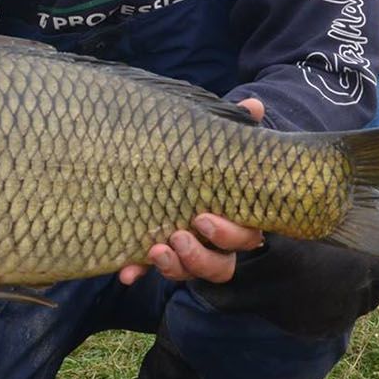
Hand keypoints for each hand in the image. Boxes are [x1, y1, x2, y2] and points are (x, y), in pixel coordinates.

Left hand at [118, 97, 266, 286]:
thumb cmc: (208, 159)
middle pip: (220, 266)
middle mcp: (216, 245)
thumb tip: (254, 105)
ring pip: (190, 273)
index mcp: (237, 219)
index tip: (203, 217)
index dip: (228, 234)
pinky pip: (150, 271)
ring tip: (156, 249)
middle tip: (180, 235)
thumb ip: (237, 129)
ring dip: (175, 267)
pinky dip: (138, 272)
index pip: (245, 238)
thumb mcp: (220, 145)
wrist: (177, 165)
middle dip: (199, 256)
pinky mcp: (160, 254)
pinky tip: (125, 272)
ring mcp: (188, 253)